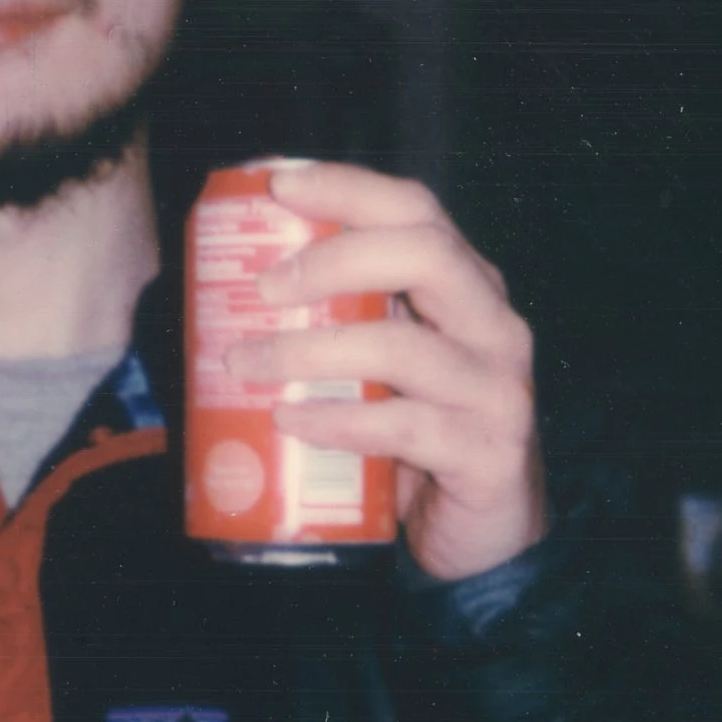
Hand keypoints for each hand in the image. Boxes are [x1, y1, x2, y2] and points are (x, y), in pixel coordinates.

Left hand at [225, 162, 546, 585]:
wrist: (483, 535)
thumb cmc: (416, 438)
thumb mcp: (378, 368)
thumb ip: (337, 325)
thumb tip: (223, 295)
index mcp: (465, 288)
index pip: (416, 211)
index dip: (351, 188)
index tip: (279, 187)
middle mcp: (493, 326)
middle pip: (426, 254)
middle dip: (335, 259)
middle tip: (262, 287)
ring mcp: (498, 390)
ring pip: (404, 349)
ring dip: (312, 350)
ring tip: (245, 363)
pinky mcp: (488, 455)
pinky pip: (405, 428)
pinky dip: (338, 420)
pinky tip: (290, 421)